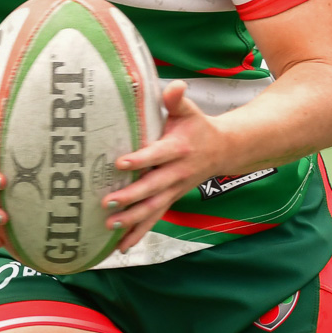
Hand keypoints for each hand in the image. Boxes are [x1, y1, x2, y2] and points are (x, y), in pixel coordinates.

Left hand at [100, 80, 233, 253]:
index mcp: (178, 149)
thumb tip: (174, 86)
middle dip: (131, 196)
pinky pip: (155, 219)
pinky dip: (139, 233)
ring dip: (132, 219)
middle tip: (108, 202)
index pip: (157, 155)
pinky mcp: (171, 200)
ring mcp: (174, 190)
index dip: (140, 159)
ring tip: (111, 226)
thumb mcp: (189, 110)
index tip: (120, 162)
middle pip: (153, 187)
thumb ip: (176, 99)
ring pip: (153, 208)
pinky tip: (122, 246)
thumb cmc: (197, 127)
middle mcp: (177, 173)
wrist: (223, 150)